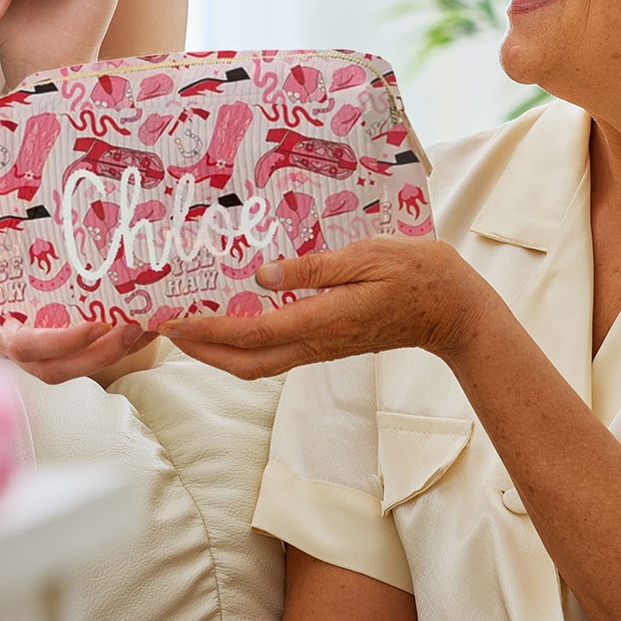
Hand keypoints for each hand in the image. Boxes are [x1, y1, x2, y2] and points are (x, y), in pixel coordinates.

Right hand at [0, 205, 153, 383]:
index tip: (95, 323)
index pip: (21, 342)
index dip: (61, 340)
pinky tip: (129, 325)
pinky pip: (63, 356)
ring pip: (62, 368)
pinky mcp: (28, 337)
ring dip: (107, 354)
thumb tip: (54, 175)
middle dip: (100, 352)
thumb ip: (13, 210)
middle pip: (52, 367)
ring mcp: (14, 341)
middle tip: (135, 322)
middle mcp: (1, 335)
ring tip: (144, 326)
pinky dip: (98, 348)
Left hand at [153, 237, 508, 378]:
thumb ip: (315, 267)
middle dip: (201, 351)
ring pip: (257, 364)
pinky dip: (243, 345)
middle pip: (245, 363)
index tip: (174, 320)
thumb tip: (262, 274)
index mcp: (324, 320)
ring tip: (189, 327)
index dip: (208, 330)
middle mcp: (317, 342)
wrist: (453, 309)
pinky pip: (275, 354)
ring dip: (218, 352)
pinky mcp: (326, 344)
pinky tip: (233, 319)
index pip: (252, 333)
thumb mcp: (367, 256)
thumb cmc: (416, 274)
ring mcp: (321, 349)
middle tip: (167, 329)